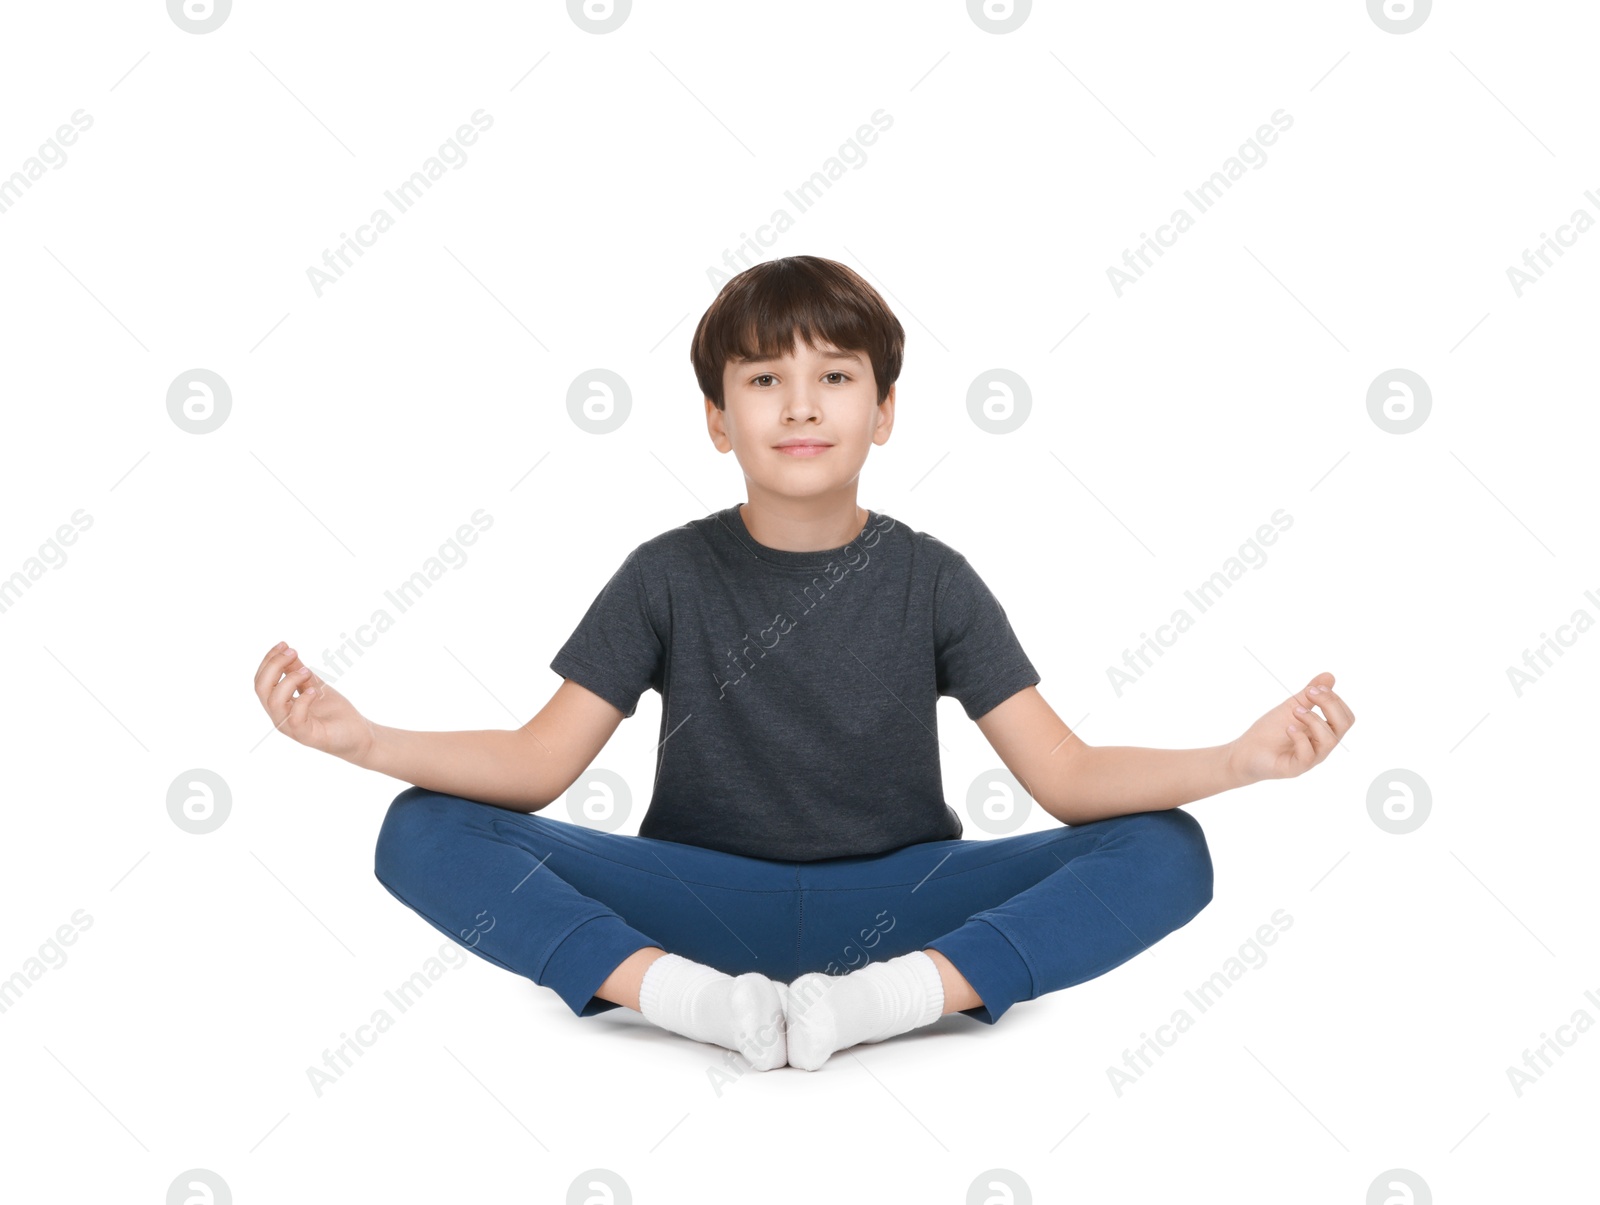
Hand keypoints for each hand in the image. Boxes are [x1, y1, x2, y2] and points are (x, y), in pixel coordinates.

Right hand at [253, 641, 375, 762]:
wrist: (358, 735)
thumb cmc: (334, 712)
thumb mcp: (314, 685)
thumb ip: (298, 671)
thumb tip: (287, 650)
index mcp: (280, 704)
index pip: (262, 680)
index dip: (269, 660)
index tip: (284, 644)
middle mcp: (280, 716)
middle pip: (261, 688)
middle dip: (273, 665)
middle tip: (293, 652)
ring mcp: (292, 728)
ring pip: (273, 701)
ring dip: (289, 680)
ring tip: (307, 672)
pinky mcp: (307, 736)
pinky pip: (295, 718)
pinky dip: (302, 700)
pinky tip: (314, 691)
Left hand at [1225, 672, 1354, 785]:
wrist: (1245, 752)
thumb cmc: (1270, 732)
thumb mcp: (1291, 707)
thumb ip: (1309, 694)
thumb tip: (1329, 676)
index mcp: (1324, 731)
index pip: (1345, 716)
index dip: (1334, 699)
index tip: (1314, 688)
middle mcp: (1322, 746)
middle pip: (1344, 725)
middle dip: (1330, 704)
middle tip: (1310, 694)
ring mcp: (1311, 758)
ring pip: (1329, 740)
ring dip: (1313, 719)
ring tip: (1295, 711)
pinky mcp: (1296, 768)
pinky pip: (1308, 755)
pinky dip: (1300, 737)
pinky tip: (1288, 729)